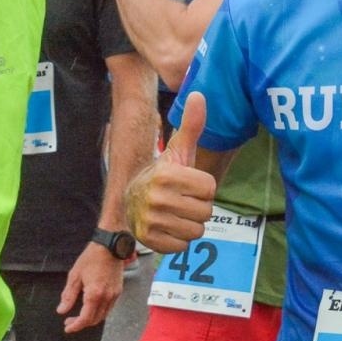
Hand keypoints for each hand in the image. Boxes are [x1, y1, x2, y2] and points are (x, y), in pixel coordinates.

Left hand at [58, 241, 125, 333]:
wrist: (110, 246)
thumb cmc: (91, 258)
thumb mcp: (75, 276)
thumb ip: (68, 295)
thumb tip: (62, 310)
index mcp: (94, 294)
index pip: (85, 319)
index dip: (75, 326)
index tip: (67, 327)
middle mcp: (107, 297)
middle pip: (94, 320)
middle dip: (82, 323)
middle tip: (70, 320)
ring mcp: (114, 295)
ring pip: (103, 316)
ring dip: (91, 319)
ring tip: (80, 315)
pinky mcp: (118, 291)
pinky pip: (109, 308)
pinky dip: (100, 311)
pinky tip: (91, 306)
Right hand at [127, 92, 216, 251]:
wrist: (131, 199)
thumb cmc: (164, 174)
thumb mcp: (179, 149)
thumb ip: (192, 124)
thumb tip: (199, 94)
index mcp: (166, 175)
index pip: (210, 188)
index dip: (204, 187)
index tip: (189, 184)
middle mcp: (157, 198)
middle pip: (205, 212)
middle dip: (199, 207)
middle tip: (182, 200)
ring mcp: (151, 221)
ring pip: (196, 230)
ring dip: (190, 223)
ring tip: (176, 213)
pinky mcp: (149, 241)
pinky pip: (183, 246)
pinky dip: (179, 239)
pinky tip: (169, 227)